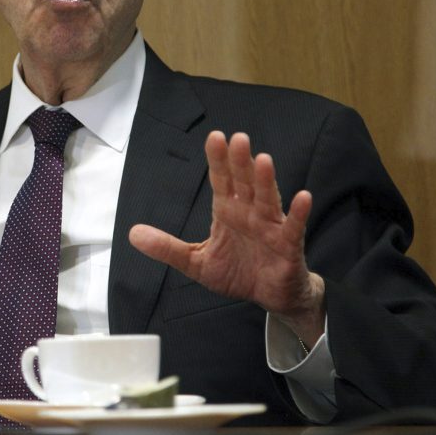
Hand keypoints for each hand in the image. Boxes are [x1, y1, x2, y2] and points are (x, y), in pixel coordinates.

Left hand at [129, 131, 324, 344]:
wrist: (270, 297)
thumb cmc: (237, 273)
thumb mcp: (195, 262)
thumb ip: (167, 247)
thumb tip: (133, 234)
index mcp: (227, 211)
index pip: (221, 180)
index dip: (218, 159)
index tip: (214, 137)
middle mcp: (249, 212)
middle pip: (243, 182)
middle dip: (240, 161)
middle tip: (237, 139)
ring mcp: (270, 226)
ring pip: (267, 198)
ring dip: (266, 180)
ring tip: (263, 160)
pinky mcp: (288, 245)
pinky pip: (293, 226)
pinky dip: (298, 212)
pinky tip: (302, 197)